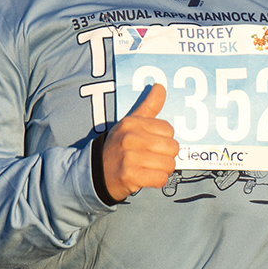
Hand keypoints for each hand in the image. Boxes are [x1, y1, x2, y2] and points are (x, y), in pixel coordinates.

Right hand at [99, 84, 177, 201]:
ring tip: (149, 168)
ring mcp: (129, 158)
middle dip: (166, 156)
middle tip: (152, 159)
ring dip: (162, 170)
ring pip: (168, 164)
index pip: (168, 130)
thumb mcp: (129, 124)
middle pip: (172, 147)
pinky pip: (160, 179)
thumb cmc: (118, 147)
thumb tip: (160, 86)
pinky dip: (157, 181)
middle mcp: (130, 138)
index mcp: (131, 123)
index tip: (152, 144)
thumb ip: (148, 106)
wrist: (95, 173)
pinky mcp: (129, 176)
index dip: (164, 139)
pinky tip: (147, 178)